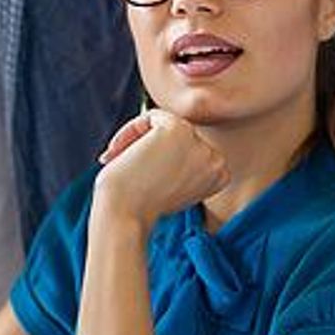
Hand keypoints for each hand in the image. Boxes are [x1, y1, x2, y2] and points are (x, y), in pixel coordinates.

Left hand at [91, 110, 228, 232]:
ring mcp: (198, 142)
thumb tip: (166, 136)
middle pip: (178, 137)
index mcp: (219, 174)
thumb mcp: (171, 188)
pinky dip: (128, 132)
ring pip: (163, 125)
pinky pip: (150, 117)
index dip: (161, 162)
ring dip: (136, 140)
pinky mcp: (178, 129)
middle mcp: (215, 159)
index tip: (140, 179)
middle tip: (123, 169)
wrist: (125, 216)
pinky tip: (115, 153)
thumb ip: (180, 165)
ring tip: (115, 160)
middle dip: (148, 149)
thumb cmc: (139, 208)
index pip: (189, 152)